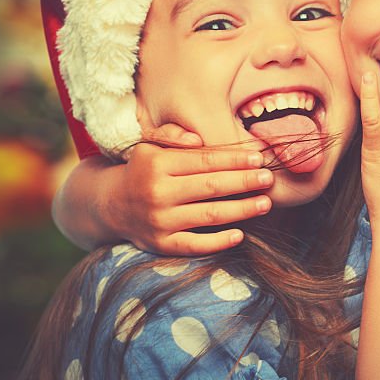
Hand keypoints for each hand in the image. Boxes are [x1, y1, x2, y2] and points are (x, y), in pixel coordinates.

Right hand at [108, 124, 274, 254]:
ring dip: (241, 209)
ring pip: (209, 215)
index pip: (204, 161)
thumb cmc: (142, 170)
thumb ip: (172, 135)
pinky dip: (218, 242)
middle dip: (244, 182)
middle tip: (269, 178)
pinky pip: (194, 245)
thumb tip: (198, 138)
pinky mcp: (161, 244)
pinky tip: (240, 235)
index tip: (259, 158)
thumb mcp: (149, 145)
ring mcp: (159, 221)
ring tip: (265, 203)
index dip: (234, 159)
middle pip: (211, 187)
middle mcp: (157, 193)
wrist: (110, 204)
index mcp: (156, 164)